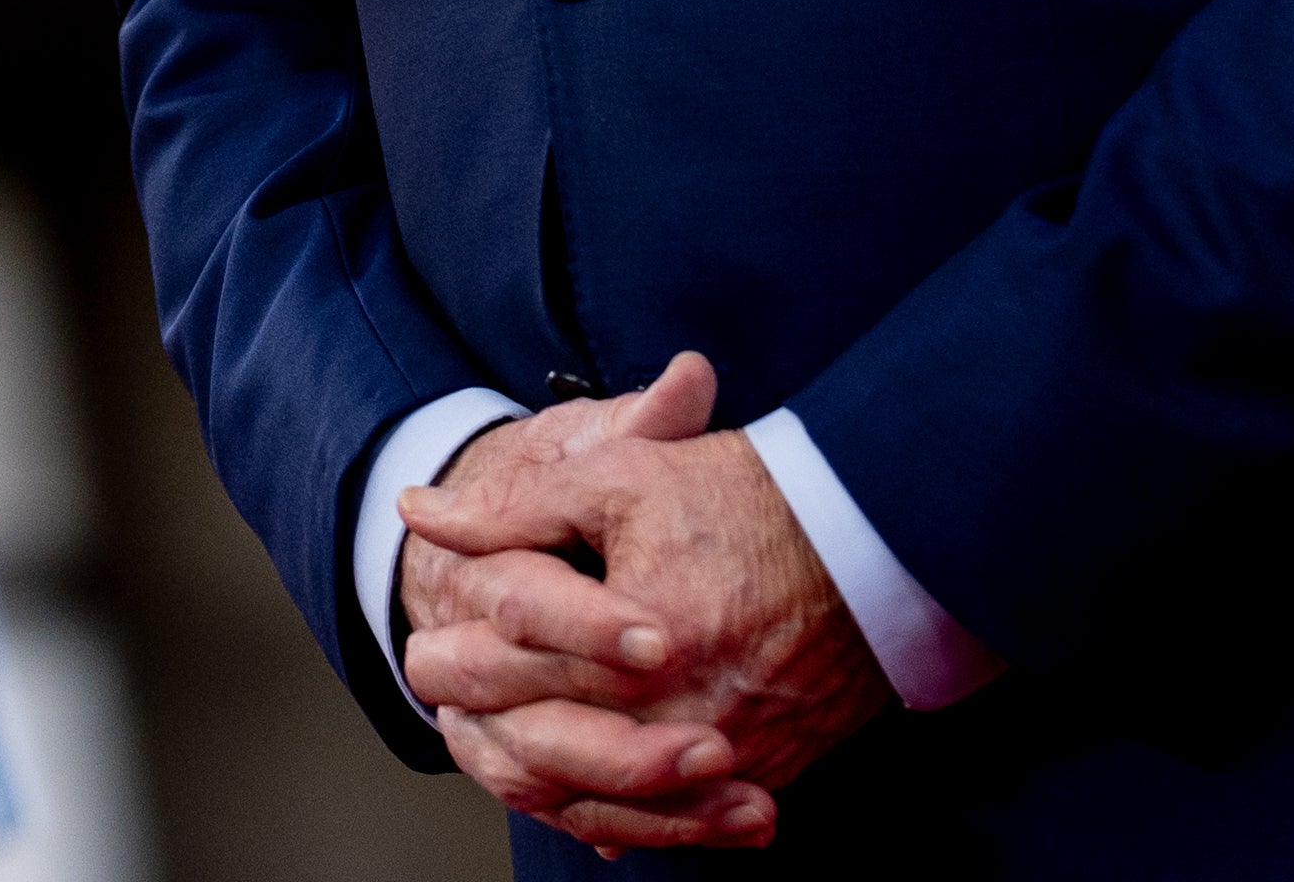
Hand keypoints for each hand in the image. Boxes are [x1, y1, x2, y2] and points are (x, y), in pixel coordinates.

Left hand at [400, 352, 894, 852]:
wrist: (873, 538)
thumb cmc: (747, 497)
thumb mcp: (623, 475)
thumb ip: (515, 505)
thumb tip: (420, 512)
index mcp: (641, 639)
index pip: (515, 666)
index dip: (457, 655)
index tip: (424, 646)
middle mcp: (683, 713)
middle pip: (550, 747)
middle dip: (483, 725)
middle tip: (444, 703)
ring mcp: (727, 752)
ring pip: (606, 801)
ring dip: (544, 779)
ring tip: (499, 749)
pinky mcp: (764, 769)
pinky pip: (673, 818)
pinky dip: (622, 812)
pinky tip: (591, 798)